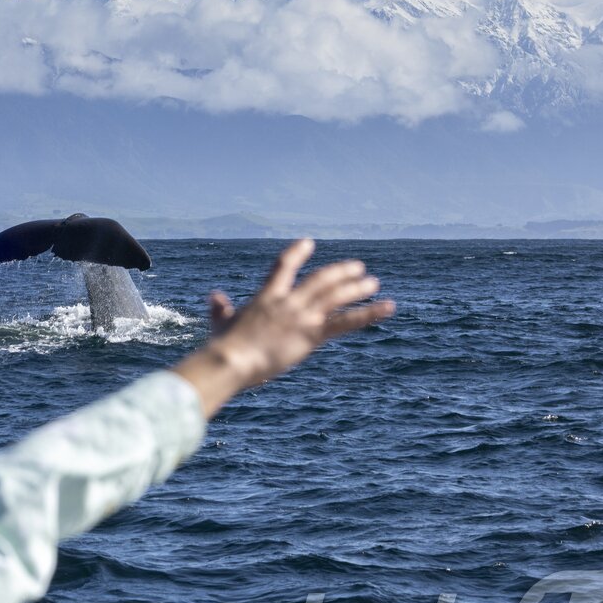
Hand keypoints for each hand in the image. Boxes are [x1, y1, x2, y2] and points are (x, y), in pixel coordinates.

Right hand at [173, 239, 394, 414]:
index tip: (308, 242)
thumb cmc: (224, 345)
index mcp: (267, 296)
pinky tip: (388, 307)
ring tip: (373, 282)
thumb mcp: (221, 323)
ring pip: (336, 295)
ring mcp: (302, 316)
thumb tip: (215, 296)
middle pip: (320, 279)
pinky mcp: (312, 333)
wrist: (233, 359)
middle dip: (340, 272)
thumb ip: (220, 308)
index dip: (297, 253)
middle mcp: (288, 301)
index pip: (284, 266)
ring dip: (357, 287)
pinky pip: (347, 321)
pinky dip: (369, 313)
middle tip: (357, 267)